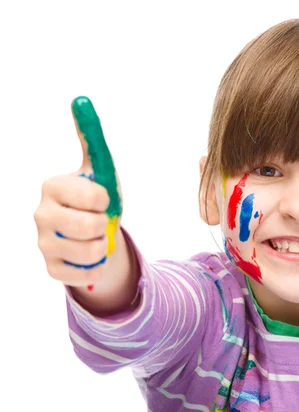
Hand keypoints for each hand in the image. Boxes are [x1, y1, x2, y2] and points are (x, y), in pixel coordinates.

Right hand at [34, 96, 122, 288]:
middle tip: (99, 220)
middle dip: (105, 225)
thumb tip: (81, 98)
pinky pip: (85, 274)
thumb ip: (91, 137)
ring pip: (91, 252)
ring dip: (104, 247)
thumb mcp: (99, 169)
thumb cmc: (96, 198)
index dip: (107, 201)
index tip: (101, 199)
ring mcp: (43, 243)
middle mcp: (40, 214)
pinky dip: (98, 268)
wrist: (95, 233)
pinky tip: (92, 257)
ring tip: (96, 238)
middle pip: (91, 227)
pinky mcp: (52, 268)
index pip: (95, 197)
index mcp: (52, 186)